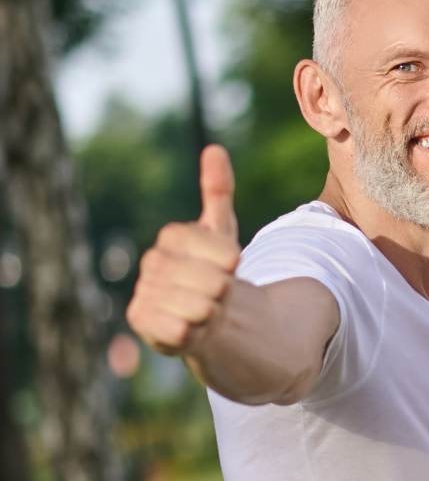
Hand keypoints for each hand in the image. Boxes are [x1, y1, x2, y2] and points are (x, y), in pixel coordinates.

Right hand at [126, 146, 241, 355]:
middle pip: (209, 280)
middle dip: (224, 290)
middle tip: (220, 293)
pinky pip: (178, 330)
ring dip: (213, 312)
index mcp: (171, 238)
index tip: (234, 265)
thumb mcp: (223, 231)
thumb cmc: (215, 268)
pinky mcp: (141, 322)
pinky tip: (192, 328)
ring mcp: (144, 292)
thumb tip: (214, 148)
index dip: (226, 258)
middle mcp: (152, 263)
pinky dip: (194, 332)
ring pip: (198, 307)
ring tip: (208, 309)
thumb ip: (218, 192)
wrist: (208, 313)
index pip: (208, 245)